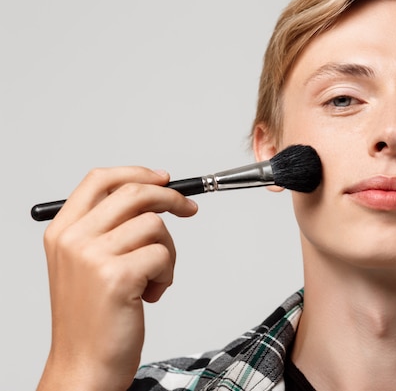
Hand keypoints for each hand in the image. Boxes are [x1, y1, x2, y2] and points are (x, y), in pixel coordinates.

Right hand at [36, 167, 197, 390]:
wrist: (84, 366)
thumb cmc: (92, 318)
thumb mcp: (86, 265)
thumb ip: (108, 229)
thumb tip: (152, 194)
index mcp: (62, 230)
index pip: (100, 179)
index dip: (137, 172)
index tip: (164, 178)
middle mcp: (73, 239)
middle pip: (134, 193)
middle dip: (171, 198)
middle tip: (189, 209)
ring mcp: (92, 256)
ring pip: (155, 225)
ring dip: (168, 252)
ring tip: (154, 278)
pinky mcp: (116, 276)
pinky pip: (163, 255)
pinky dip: (167, 274)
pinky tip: (150, 295)